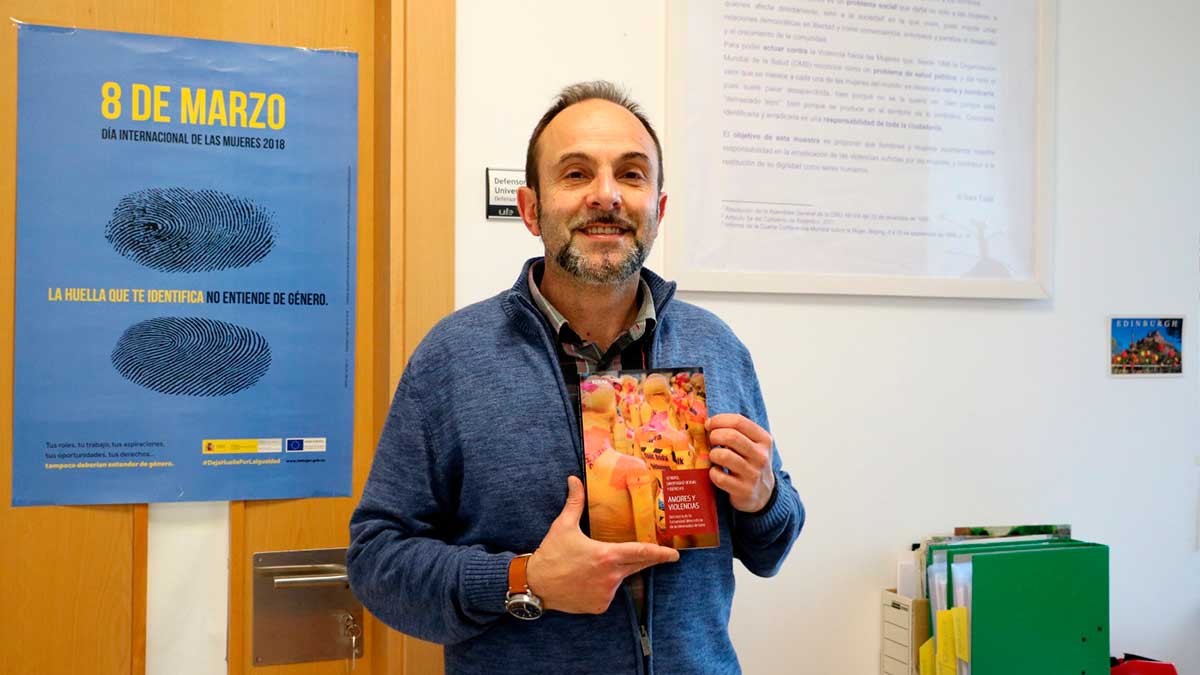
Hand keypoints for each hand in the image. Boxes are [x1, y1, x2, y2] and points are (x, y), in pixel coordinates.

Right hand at [526, 476, 678, 613]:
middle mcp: (611, 577)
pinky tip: (587, 581)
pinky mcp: (600, 606)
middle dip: (650, 560)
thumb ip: (574, 502)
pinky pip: (609, 594)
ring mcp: (606, 593)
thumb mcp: (563, 526)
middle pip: (638, 566)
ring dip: (617, 572)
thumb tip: (574, 479)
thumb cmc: (551, 554)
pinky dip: (604, 587)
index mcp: (606, 555)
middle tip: (663, 555)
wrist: (535, 585)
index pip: (641, 553)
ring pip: (621, 579)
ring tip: (595, 567)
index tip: (675, 554)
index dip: (661, 554)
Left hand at [706, 413, 775, 512]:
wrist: (763, 493)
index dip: (719, 420)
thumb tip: (709, 421)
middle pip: (730, 437)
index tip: (709, 424)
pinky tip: (717, 472)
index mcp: (764, 440)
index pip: (739, 422)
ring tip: (714, 457)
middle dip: (714, 436)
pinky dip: (713, 473)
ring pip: (723, 456)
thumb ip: (738, 432)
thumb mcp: (754, 444)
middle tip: (710, 441)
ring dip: (713, 454)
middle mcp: (761, 456)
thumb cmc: (751, 463)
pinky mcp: (744, 490)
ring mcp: (753, 474)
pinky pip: (719, 477)